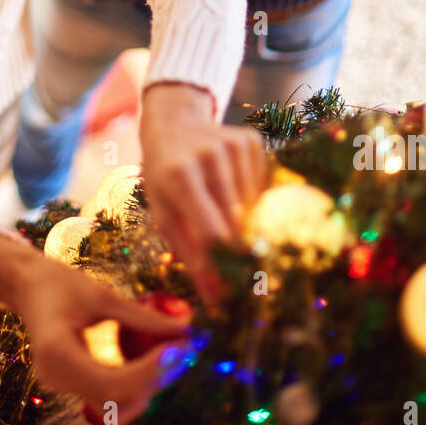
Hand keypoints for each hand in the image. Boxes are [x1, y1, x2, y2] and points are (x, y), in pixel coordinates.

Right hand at [0, 234, 190, 424]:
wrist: (25, 286)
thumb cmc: (58, 282)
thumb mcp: (101, 295)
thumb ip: (141, 316)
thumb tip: (185, 327)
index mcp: (57, 354)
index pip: (113, 382)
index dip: (151, 372)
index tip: (179, 348)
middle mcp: (55, 378)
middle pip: (115, 399)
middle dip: (154, 380)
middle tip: (183, 350)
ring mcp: (60, 385)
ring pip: (113, 404)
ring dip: (146, 386)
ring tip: (170, 354)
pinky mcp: (68, 384)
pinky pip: (106, 394)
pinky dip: (133, 382)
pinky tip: (152, 359)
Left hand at [139, 83, 270, 302]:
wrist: (173, 125)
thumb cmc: (163, 177)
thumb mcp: (164, 214)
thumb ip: (189, 255)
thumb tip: (217, 299)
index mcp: (179, 176)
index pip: (211, 232)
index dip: (223, 266)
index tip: (231, 293)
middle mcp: (209, 156)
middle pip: (237, 221)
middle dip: (239, 253)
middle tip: (242, 277)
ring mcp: (233, 144)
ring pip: (254, 206)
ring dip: (247, 226)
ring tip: (231, 225)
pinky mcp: (251, 139)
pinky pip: (262, 186)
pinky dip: (253, 200)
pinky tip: (235, 192)